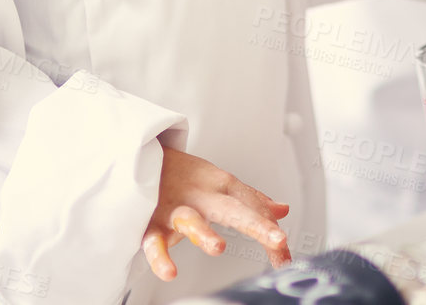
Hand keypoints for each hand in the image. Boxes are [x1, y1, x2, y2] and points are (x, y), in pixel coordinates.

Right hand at [142, 147, 291, 280]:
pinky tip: (169, 272)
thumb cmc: (183, 174)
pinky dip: (160, 257)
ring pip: (190, 220)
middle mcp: (202, 195)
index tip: (286, 255)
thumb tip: (283, 210)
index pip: (252, 206)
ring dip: (203, 232)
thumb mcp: (219, 182)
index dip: (271, 229)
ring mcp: (175, 208)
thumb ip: (250, 199)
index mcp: (221, 186)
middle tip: (279, 241)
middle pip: (232, 208)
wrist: (139, 153)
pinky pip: (154, 241)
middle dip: (256, 223)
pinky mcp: (150, 222)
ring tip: (218, 248)